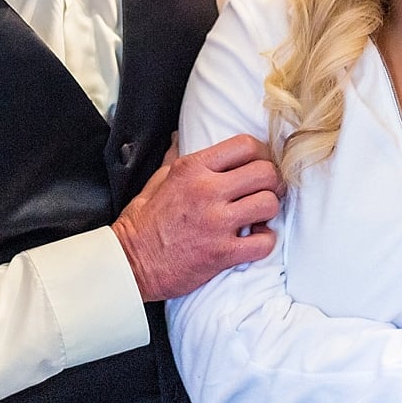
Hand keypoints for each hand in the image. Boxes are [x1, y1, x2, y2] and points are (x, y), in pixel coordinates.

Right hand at [112, 133, 281, 301]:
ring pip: (269, 204)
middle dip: (271, 182)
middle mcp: (207, 190)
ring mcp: (216, 222)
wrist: (130, 264)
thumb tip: (178, 138)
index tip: (257, 165)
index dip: (259, 154)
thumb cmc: (142, 223)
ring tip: (258, 216)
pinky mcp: (222, 253)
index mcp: (192, 168)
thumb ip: (174, 159)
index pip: (245, 145)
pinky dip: (265, 241)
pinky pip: (264, 242)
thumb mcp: (156, 181)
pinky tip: (254, 240)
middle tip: (263, 191)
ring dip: (268, 211)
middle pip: (265, 172)